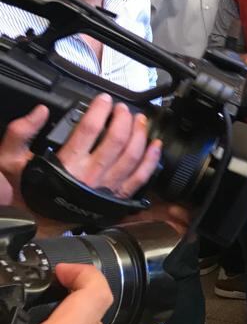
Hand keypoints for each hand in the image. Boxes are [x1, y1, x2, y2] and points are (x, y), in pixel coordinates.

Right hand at [0, 96, 160, 205]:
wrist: (34, 224)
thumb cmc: (25, 192)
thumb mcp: (9, 161)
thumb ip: (20, 134)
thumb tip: (39, 111)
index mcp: (67, 164)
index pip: (90, 129)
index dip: (99, 110)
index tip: (104, 99)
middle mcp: (90, 175)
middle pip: (116, 140)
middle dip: (123, 118)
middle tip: (122, 108)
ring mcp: (106, 187)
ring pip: (132, 156)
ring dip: (139, 134)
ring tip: (139, 119)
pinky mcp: (116, 198)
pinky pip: (140, 178)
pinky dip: (151, 160)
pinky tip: (155, 145)